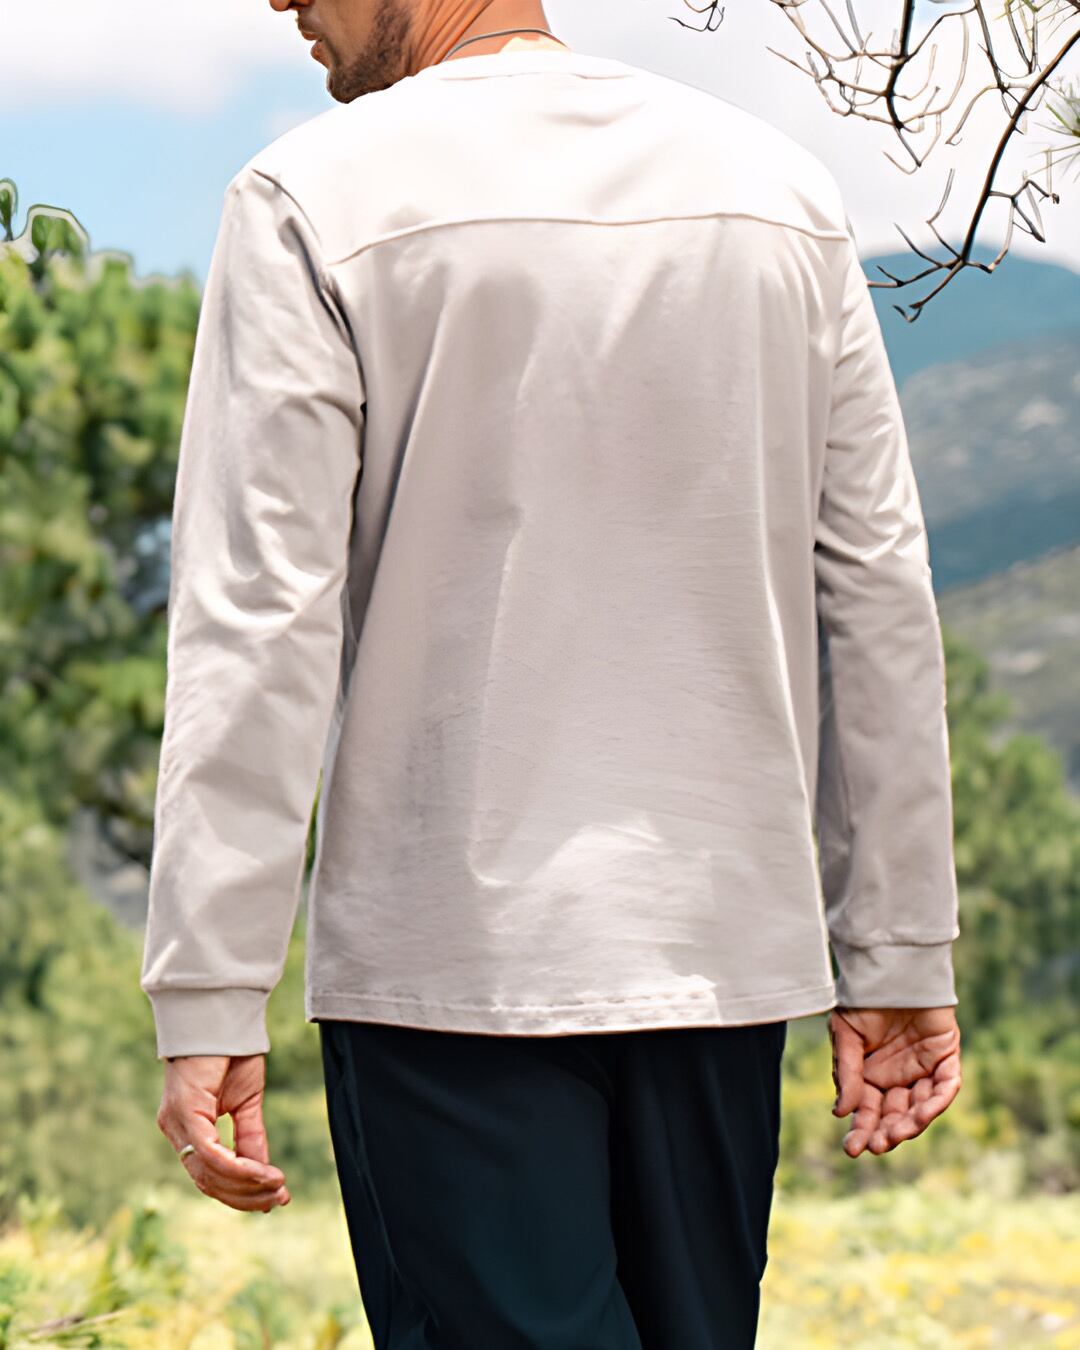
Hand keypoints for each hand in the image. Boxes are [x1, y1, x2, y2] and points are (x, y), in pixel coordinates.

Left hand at [156, 1053, 291, 1210]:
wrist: (223, 1016)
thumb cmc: (232, 1053)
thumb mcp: (246, 1103)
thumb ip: (250, 1138)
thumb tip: (263, 1174)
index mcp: (187, 1128)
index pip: (209, 1176)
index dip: (241, 1193)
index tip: (275, 1199)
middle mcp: (175, 1130)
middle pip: (207, 1182)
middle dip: (246, 1196)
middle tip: (279, 1198)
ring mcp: (176, 1122)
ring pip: (208, 1173)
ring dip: (246, 1186)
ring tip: (277, 1186)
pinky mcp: (185, 1111)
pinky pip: (209, 1154)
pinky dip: (238, 1168)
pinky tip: (263, 1173)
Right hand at [829, 1006, 961, 1156]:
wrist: (890, 969)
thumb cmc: (863, 1000)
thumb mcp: (845, 1035)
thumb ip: (847, 1073)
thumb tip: (841, 1113)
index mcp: (871, 1075)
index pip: (868, 1111)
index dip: (862, 1130)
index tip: (852, 1148)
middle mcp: (898, 1078)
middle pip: (895, 1115)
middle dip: (886, 1133)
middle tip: (877, 1145)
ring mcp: (923, 1070)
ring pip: (921, 1107)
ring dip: (910, 1123)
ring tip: (896, 1133)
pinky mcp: (946, 1057)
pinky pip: (947, 1085)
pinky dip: (938, 1100)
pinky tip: (923, 1112)